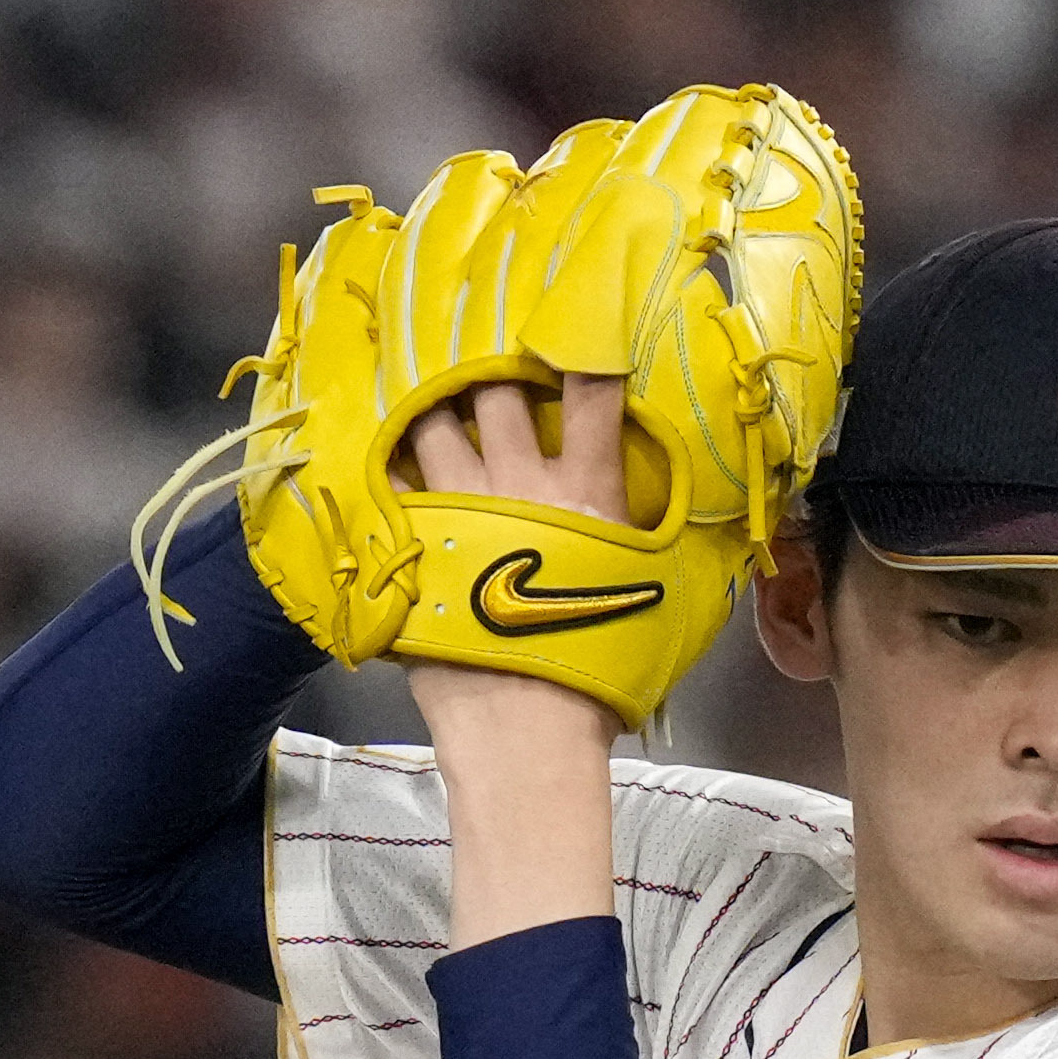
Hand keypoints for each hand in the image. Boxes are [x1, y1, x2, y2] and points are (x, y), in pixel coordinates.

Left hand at [403, 371, 634, 754]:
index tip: (579, 331)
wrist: (526, 728)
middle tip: (489, 371)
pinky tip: (389, 463)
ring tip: (432, 407)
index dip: (587, 352)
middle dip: (494, 373)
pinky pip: (392, 479)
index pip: (595, 395)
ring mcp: (461, 505)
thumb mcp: (659, 607)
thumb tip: (668, 529)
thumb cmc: (603, 675)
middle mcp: (522, 482)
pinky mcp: (414, 540)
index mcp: (591, 490)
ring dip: (434, 409)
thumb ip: (658, 551)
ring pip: (435, 422)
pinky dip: (391, 465)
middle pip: (500, 391)